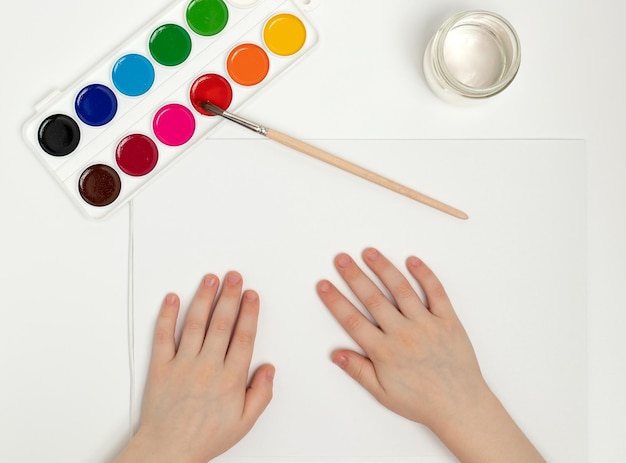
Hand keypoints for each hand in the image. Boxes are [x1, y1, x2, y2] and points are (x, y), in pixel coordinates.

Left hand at [115, 272, 274, 462]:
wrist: (168, 451)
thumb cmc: (205, 437)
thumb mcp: (245, 422)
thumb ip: (261, 393)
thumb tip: (269, 369)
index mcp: (230, 378)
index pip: (243, 336)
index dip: (249, 312)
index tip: (252, 296)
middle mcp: (207, 366)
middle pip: (222, 323)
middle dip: (230, 296)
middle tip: (234, 277)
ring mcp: (182, 364)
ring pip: (195, 323)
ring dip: (204, 298)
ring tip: (210, 279)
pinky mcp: (161, 367)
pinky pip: (163, 336)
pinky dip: (167, 315)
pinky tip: (173, 298)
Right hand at [317, 248, 544, 462]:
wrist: (461, 406)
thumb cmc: (422, 402)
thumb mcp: (383, 393)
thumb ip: (358, 371)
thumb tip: (336, 354)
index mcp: (385, 352)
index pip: (353, 320)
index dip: (335, 301)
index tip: (324, 285)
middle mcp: (403, 334)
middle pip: (373, 298)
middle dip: (354, 276)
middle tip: (341, 259)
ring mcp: (426, 324)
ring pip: (401, 290)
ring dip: (384, 269)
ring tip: (369, 253)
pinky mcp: (448, 320)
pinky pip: (436, 292)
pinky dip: (425, 274)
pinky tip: (412, 260)